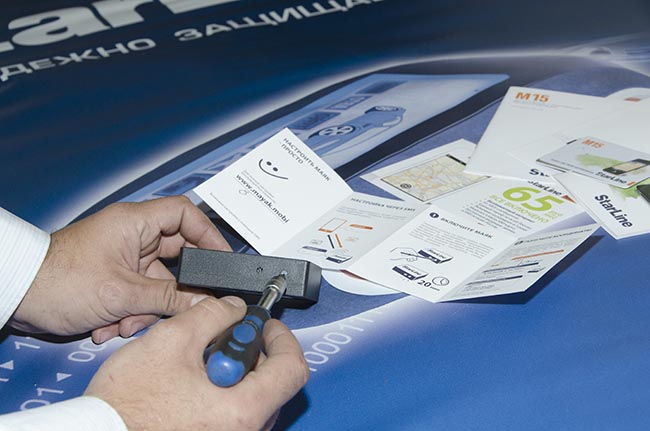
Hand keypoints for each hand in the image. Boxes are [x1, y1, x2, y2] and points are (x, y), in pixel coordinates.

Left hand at [10, 196, 230, 341]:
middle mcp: (132, 237)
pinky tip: (112, 325)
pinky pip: (140, 294)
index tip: (222, 259)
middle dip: (175, 289)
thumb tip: (205, 303)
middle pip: (176, 256)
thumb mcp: (122, 293)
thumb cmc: (57, 280)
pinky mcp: (115, 277)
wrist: (17, 296)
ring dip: (147, 308)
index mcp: (134, 223)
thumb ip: (169, 299)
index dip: (208, 235)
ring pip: (158, 282)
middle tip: (185, 305)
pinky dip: (132, 312)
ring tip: (126, 322)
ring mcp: (124, 257)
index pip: (185, 215)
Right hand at [85, 296, 308, 430]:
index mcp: (242, 411)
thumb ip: (212, 316)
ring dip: (237, 372)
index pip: (292, 369)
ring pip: (254, 400)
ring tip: (201, 361)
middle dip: (254, 352)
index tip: (266, 326)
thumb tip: (233, 309)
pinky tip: (194, 382)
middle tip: (227, 337)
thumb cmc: (127, 405)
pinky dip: (225, 392)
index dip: (282, 338)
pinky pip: (235, 414)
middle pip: (274, 384)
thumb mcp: (171, 341)